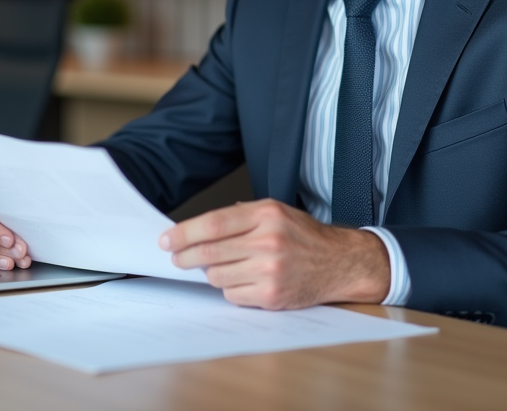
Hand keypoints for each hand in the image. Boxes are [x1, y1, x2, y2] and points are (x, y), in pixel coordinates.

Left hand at [160, 199, 389, 308]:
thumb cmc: (305, 236)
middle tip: (177, 257)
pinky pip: (232, 295)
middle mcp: (268, 241)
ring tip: (227, 266)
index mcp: (267, 214)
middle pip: (210, 251)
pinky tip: (245, 280)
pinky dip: (231, 289)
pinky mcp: (272, 296)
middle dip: (186, 256)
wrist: (340, 263)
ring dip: (213, 272)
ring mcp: (270, 271)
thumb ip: (241, 215)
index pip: (213, 224)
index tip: (167, 240)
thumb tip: (198, 228)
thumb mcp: (277, 211)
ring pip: (217, 275)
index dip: (184, 233)